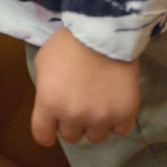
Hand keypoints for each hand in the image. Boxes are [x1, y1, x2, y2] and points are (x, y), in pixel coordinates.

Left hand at [30, 29, 139, 148]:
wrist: (103, 30)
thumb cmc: (68, 42)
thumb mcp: (43, 62)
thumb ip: (45, 88)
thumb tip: (52, 101)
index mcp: (49, 104)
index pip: (43, 136)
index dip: (47, 132)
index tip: (53, 126)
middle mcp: (73, 116)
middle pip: (71, 136)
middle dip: (73, 123)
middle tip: (80, 105)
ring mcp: (100, 117)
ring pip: (96, 136)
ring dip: (96, 123)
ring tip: (99, 103)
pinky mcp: (124, 113)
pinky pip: (120, 129)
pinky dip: (118, 120)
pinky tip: (116, 104)